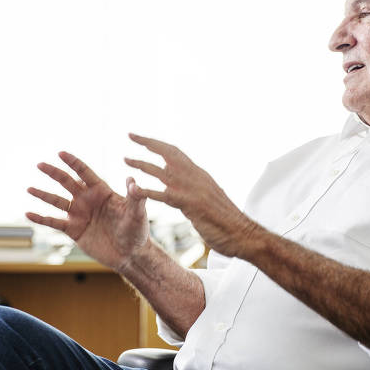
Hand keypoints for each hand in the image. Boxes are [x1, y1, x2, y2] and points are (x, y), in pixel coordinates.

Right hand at [26, 152, 149, 270]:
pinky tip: (29, 214)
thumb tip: (132, 180)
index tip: (61, 153)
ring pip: (57, 201)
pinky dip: (41, 218)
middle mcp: (88, 200)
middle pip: (67, 182)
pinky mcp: (74, 230)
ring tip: (29, 188)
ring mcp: (79, 215)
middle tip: (40, 164)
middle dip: (54, 173)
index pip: (85, 173)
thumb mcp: (137, 213)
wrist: (130, 255)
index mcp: (102, 191)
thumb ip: (135, 197)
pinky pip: (54, 222)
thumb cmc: (137, 231)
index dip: (73, 163)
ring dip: (43, 194)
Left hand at [124, 133, 258, 257]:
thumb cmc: (227, 220)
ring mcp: (193, 189)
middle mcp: (196, 177)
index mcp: (200, 174)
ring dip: (142, 164)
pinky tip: (133, 189)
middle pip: (169, 152)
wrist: (244, 234)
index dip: (158, 144)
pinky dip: (147, 191)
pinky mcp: (191, 204)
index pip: (176, 152)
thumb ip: (196, 188)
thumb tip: (185, 182)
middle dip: (148, 142)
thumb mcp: (210, 197)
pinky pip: (163, 195)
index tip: (142, 138)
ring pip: (162, 171)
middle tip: (130, 135)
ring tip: (125, 159)